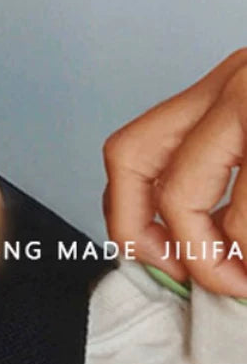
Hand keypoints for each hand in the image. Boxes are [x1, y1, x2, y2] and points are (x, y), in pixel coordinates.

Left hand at [102, 48, 246, 298]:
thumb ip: (232, 174)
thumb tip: (188, 252)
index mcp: (224, 90)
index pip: (131, 149)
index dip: (127, 214)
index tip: (161, 259)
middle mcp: (233, 84)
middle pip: (131, 162)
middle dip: (148, 236)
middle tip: (197, 278)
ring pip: (183, 198)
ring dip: (211, 260)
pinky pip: (245, 221)